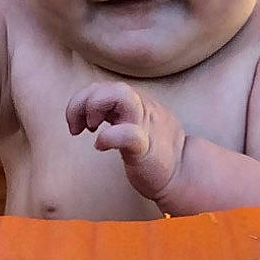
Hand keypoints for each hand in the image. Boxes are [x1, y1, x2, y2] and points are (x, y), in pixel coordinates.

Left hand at [66, 80, 185, 203]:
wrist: (183, 174)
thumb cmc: (154, 151)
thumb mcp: (133, 122)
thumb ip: (115, 112)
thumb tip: (86, 111)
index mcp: (136, 102)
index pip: (103, 86)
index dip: (82, 100)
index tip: (76, 125)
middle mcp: (142, 108)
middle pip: (112, 86)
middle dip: (84, 103)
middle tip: (79, 128)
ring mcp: (146, 125)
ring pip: (122, 96)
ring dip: (95, 109)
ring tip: (92, 130)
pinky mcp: (147, 148)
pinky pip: (128, 133)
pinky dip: (109, 137)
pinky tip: (101, 146)